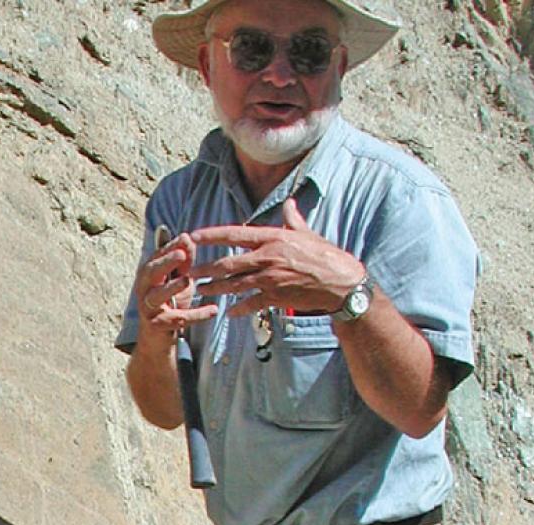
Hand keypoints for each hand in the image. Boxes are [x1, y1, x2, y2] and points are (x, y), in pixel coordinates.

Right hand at [135, 232, 217, 345]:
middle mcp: (143, 289)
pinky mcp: (156, 325)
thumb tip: (187, 237)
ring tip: (187, 280)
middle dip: (165, 263)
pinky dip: (195, 315)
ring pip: (156, 296)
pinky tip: (212, 310)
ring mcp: (147, 308)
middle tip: (181, 254)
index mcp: (148, 275)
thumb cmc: (169, 304)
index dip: (169, 247)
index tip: (185, 237)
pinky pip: (176, 319)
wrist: (158, 338)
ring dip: (171, 288)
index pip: (156, 257)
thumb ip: (184, 262)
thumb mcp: (178, 280)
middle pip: (150, 273)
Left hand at [188, 199, 363, 316]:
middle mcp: (267, 257)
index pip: (234, 235)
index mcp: (272, 238)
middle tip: (189, 272)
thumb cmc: (326, 256)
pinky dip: (240, 308)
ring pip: (234, 285)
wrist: (343, 283)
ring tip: (202, 290)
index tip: (192, 237)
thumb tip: (290, 203)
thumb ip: (293, 220)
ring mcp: (270, 279)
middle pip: (228, 264)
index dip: (211, 235)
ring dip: (216, 288)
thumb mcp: (308, 234)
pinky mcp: (276, 297)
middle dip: (206, 268)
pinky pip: (251, 303)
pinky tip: (230, 312)